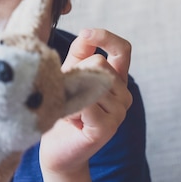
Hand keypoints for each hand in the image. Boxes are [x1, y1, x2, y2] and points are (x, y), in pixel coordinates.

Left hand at [40, 28, 132, 175]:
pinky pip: (86, 102)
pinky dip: (71, 107)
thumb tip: (86, 34)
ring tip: (70, 110)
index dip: (106, 37)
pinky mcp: (107, 127)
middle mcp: (124, 95)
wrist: (56, 148)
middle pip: (98, 62)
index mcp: (116, 80)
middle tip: (70, 97)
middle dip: (75, 74)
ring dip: (70, 93)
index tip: (86, 33)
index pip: (123, 50)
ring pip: (91, 81)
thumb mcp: (70, 75)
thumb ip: (80, 54)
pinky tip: (70, 119)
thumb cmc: (63, 109)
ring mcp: (119, 112)